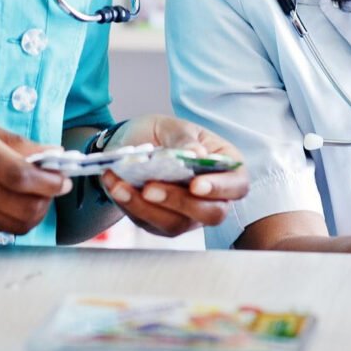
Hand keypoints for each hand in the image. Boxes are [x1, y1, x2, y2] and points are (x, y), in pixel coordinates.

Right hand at [0, 115, 71, 235]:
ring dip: (36, 211)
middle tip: (55, 184)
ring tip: (38, 193)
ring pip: (16, 224)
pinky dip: (17, 218)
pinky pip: (0, 228)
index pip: (17, 174)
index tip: (63, 178)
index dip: (47, 180)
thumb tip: (53, 153)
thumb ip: (18, 143)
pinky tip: (16, 201)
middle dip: (47, 198)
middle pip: (21, 206)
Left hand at [98, 115, 248, 237]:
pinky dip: (128, 204)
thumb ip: (184, 139)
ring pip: (176, 224)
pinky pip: (148, 222)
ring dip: (147, 207)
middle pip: (211, 213)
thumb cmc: (161, 132)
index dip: (220, 189)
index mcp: (224, 167)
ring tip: (121, 185)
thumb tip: (197, 154)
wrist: (131, 142)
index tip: (195, 184)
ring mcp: (187, 214)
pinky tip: (113, 184)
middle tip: (151, 188)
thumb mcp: (172, 126)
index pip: (237, 186)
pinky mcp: (160, 222)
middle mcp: (211, 196)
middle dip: (180, 202)